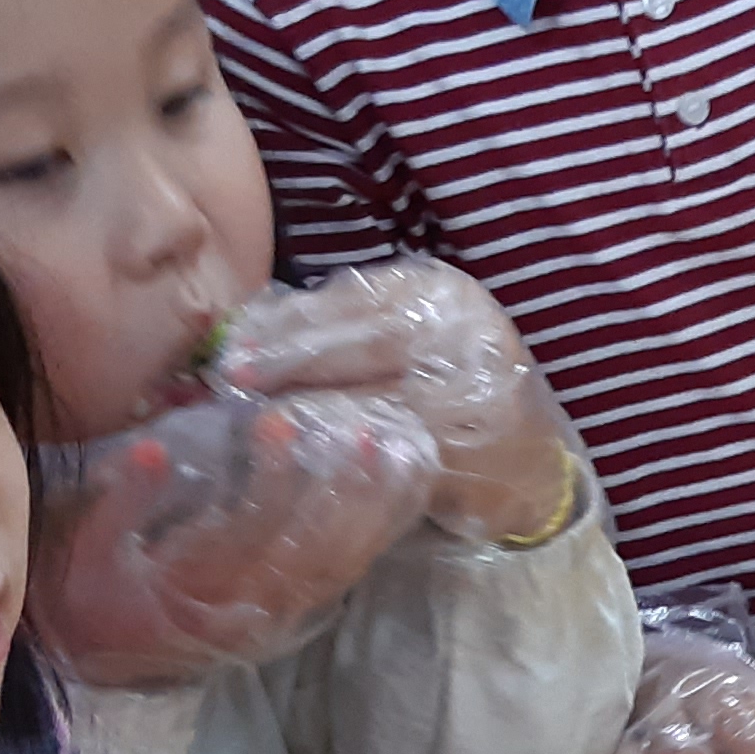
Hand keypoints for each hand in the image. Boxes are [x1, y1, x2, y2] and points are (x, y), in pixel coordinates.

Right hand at [36, 387, 434, 686]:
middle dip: (343, 492)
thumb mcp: (86, 551)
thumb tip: (152, 450)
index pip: (247, 529)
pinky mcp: (285, 620)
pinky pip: (337, 581)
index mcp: (192, 589)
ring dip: (370, 515)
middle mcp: (243, 609)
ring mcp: (271, 618)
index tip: (278, 422)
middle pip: (311, 550)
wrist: (95, 664)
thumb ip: (121, 503)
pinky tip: (393, 505)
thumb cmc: (89, 598)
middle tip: (364, 435)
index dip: (270, 475)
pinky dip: (369, 543)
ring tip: (397, 460)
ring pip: (335, 568)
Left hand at [216, 259, 577, 544]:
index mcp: (441, 294)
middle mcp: (466, 334)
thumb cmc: (440, 383)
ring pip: (376, 401)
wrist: (521, 453)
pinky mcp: (471, 452)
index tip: (234, 345)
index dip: (290, 325)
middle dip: (290, 366)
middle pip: (365, 346)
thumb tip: (245, 327)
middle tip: (233, 384)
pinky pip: (393, 452)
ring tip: (257, 422)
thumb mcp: (398, 335)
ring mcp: (474, 394)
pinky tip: (305, 459)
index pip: (355, 303)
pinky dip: (345, 456)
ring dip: (308, 415)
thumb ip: (336, 325)